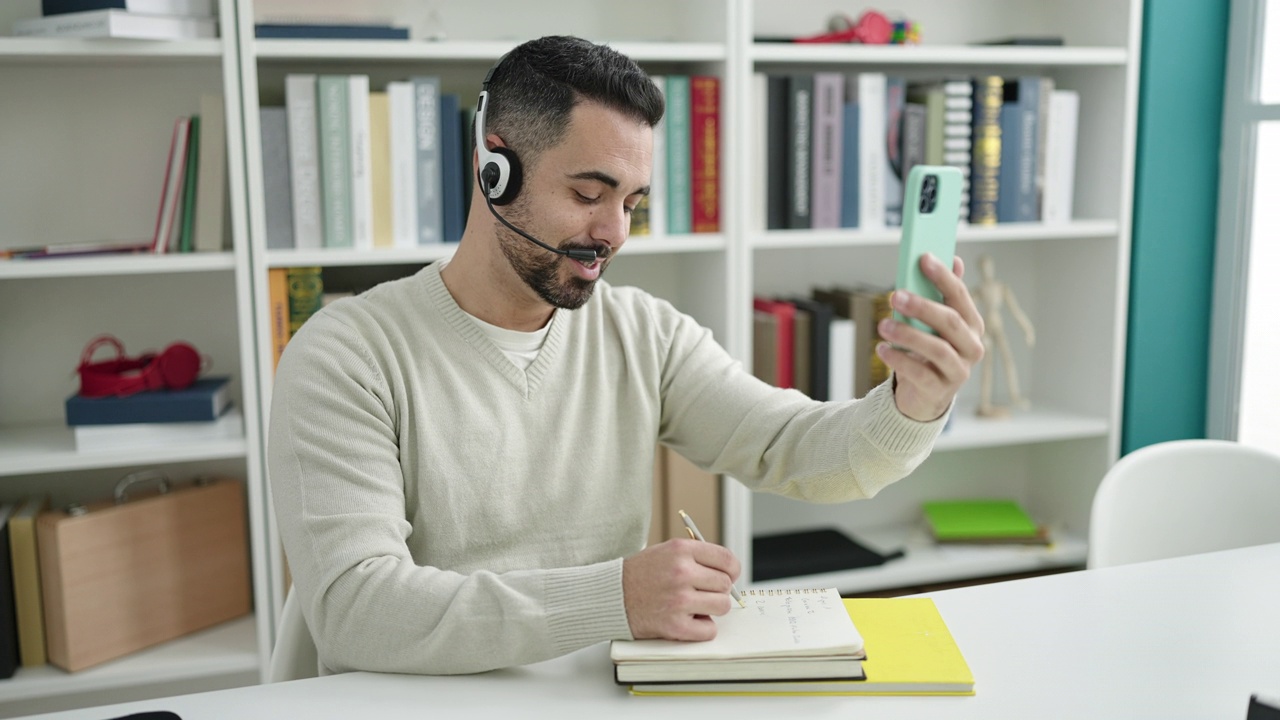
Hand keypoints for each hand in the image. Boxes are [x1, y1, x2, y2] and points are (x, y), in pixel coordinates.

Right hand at [622, 538, 741, 640]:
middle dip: (718, 590)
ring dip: (712, 608)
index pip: (727, 560)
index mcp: (681, 550)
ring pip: (722, 606)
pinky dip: (702, 628)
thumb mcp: (667, 551)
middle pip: (725, 584)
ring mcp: (678, 600)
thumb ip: (697, 557)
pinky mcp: (674, 625)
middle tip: (702, 592)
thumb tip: (730, 574)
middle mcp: (681, 572)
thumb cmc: (641, 574)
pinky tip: (688, 620)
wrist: (611, 596)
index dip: (732, 570)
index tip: (728, 576)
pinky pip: (709, 630)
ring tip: (694, 606)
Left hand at [878, 253, 984, 420]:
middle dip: (923, 306)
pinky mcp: (940, 390)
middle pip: (951, 322)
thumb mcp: (934, 323)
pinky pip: (920, 373)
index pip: (960, 296)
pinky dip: (899, 360)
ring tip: (883, 326)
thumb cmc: (929, 352)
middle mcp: (972, 347)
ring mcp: (958, 371)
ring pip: (938, 349)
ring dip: (909, 335)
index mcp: (972, 325)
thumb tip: (953, 259)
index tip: (924, 258)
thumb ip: (943, 294)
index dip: (943, 276)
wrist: (924, 395)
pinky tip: (882, 349)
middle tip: (896, 296)